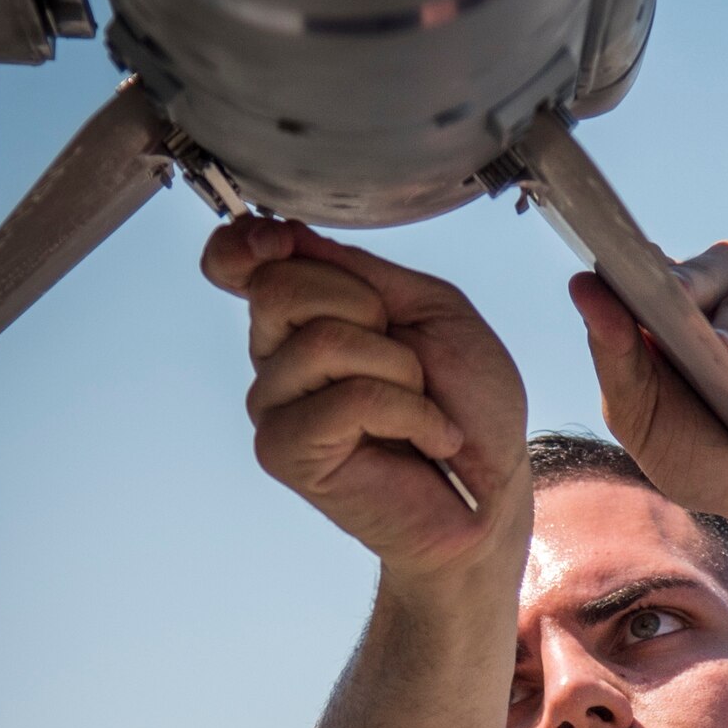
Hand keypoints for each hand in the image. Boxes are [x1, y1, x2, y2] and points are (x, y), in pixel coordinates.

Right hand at [202, 218, 531, 579]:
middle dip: (366, 308)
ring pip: (321, 342)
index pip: (234, 262)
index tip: (282, 240)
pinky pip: (348, 399)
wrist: (494, 491)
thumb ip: (360, 270)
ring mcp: (275, 409)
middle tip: (407, 362)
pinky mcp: (286, 453)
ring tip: (422, 405)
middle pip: (279, 287)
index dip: (247, 242)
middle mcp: (276, 362)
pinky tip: (429, 439)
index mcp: (303, 320)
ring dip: (400, 369)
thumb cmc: (470, 407)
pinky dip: (409, 412)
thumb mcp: (431, 309)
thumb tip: (282, 236)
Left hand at [570, 243, 727, 555]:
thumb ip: (615, 360)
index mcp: (675, 301)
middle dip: (686, 289)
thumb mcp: (643, 421)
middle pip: (704, 268)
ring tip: (722, 358)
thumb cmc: (709, 457)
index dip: (631, 267)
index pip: (648, 267)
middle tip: (672, 303)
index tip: (609, 269)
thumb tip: (582, 286)